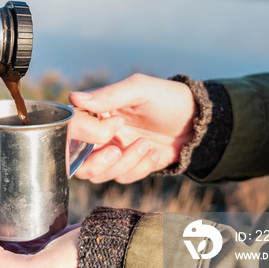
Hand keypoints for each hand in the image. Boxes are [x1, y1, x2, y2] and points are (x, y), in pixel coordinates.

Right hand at [70, 73, 195, 183]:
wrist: (197, 121)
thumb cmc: (166, 98)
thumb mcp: (140, 89)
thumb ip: (109, 94)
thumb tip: (73, 97)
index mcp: (95, 112)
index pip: (71, 129)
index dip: (87, 133)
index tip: (116, 123)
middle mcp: (97, 135)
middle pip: (77, 161)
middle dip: (97, 162)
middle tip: (118, 150)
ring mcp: (110, 153)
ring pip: (98, 174)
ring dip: (125, 163)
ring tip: (147, 144)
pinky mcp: (127, 167)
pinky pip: (122, 178)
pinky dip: (140, 168)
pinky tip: (155, 153)